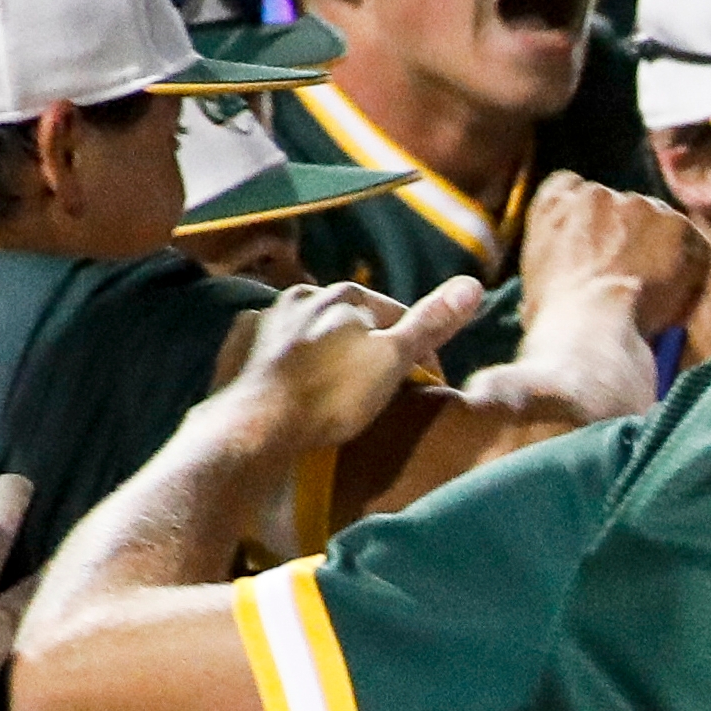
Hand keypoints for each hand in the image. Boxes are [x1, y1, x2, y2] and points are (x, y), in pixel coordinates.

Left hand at [215, 280, 483, 461]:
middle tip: (382, 389)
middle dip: (371, 346)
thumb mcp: (393, 360)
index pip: (400, 314)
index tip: (427, 385)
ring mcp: (267, 318)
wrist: (253, 427)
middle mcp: (305, 294)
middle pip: (354, 320)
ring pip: (313, 330)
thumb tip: (472, 284)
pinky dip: (289, 359)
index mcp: (347, 295)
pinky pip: (275, 345)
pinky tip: (293, 383)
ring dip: (328, 350)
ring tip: (336, 389)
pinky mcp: (239, 344)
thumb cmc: (330, 395)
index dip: (420, 350)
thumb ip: (431, 322)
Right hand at [517, 173, 709, 334]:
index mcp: (555, 202)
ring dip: (660, 247)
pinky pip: (691, 244)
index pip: (572, 187)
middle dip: (628, 233)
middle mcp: (598, 193)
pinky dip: (690, 268)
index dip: (589, 217)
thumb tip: (573, 269)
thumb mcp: (535, 278)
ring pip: (658, 221)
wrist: (591, 324)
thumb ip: (556, 256)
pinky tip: (675, 295)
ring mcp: (640, 205)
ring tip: (654, 289)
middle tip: (629, 273)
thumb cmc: (556, 315)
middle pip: (621, 207)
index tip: (596, 243)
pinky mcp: (677, 224)